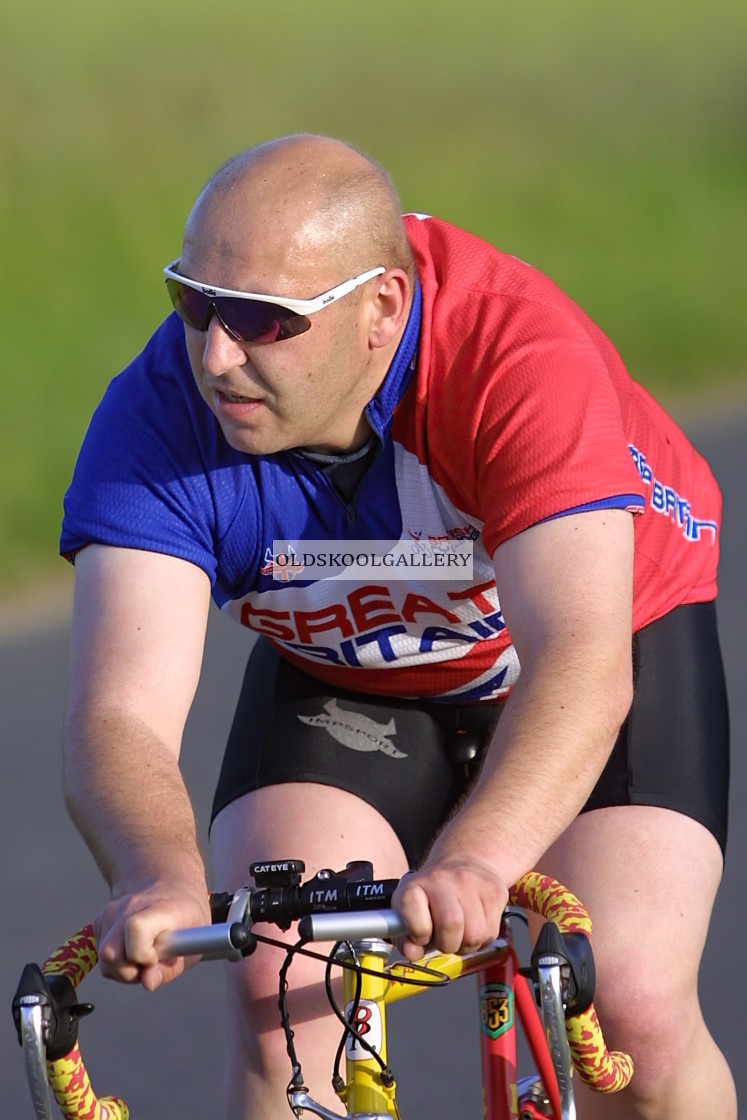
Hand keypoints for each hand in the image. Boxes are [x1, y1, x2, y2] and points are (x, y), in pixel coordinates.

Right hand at [94, 881, 210, 990]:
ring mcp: (112, 911)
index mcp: (160, 908)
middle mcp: (131, 906)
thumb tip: (147, 982)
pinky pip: (100, 954)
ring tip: (144, 959)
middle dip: (128, 972)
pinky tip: (133, 951)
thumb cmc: (185, 921)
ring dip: (122, 969)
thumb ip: (169, 969)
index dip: (142, 954)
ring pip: (104, 958)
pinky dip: (115, 961)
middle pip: (110, 952)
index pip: (136, 928)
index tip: (156, 959)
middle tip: (150, 967)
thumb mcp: (192, 947)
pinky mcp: (101, 919)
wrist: (173, 889)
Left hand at [391, 857, 508, 961]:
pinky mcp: (494, 891)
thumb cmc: (435, 894)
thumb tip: (413, 953)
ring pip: (474, 935)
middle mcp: (442, 879)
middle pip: (450, 925)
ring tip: (461, 933)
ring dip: (467, 945)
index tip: (421, 936)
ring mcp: (471, 883)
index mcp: (416, 885)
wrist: (467, 861)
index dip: (417, 931)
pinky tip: (475, 926)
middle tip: (445, 939)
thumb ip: (406, 936)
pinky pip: (490, 933)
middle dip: (447, 944)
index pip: (411, 906)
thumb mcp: (411, 910)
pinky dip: (482, 940)